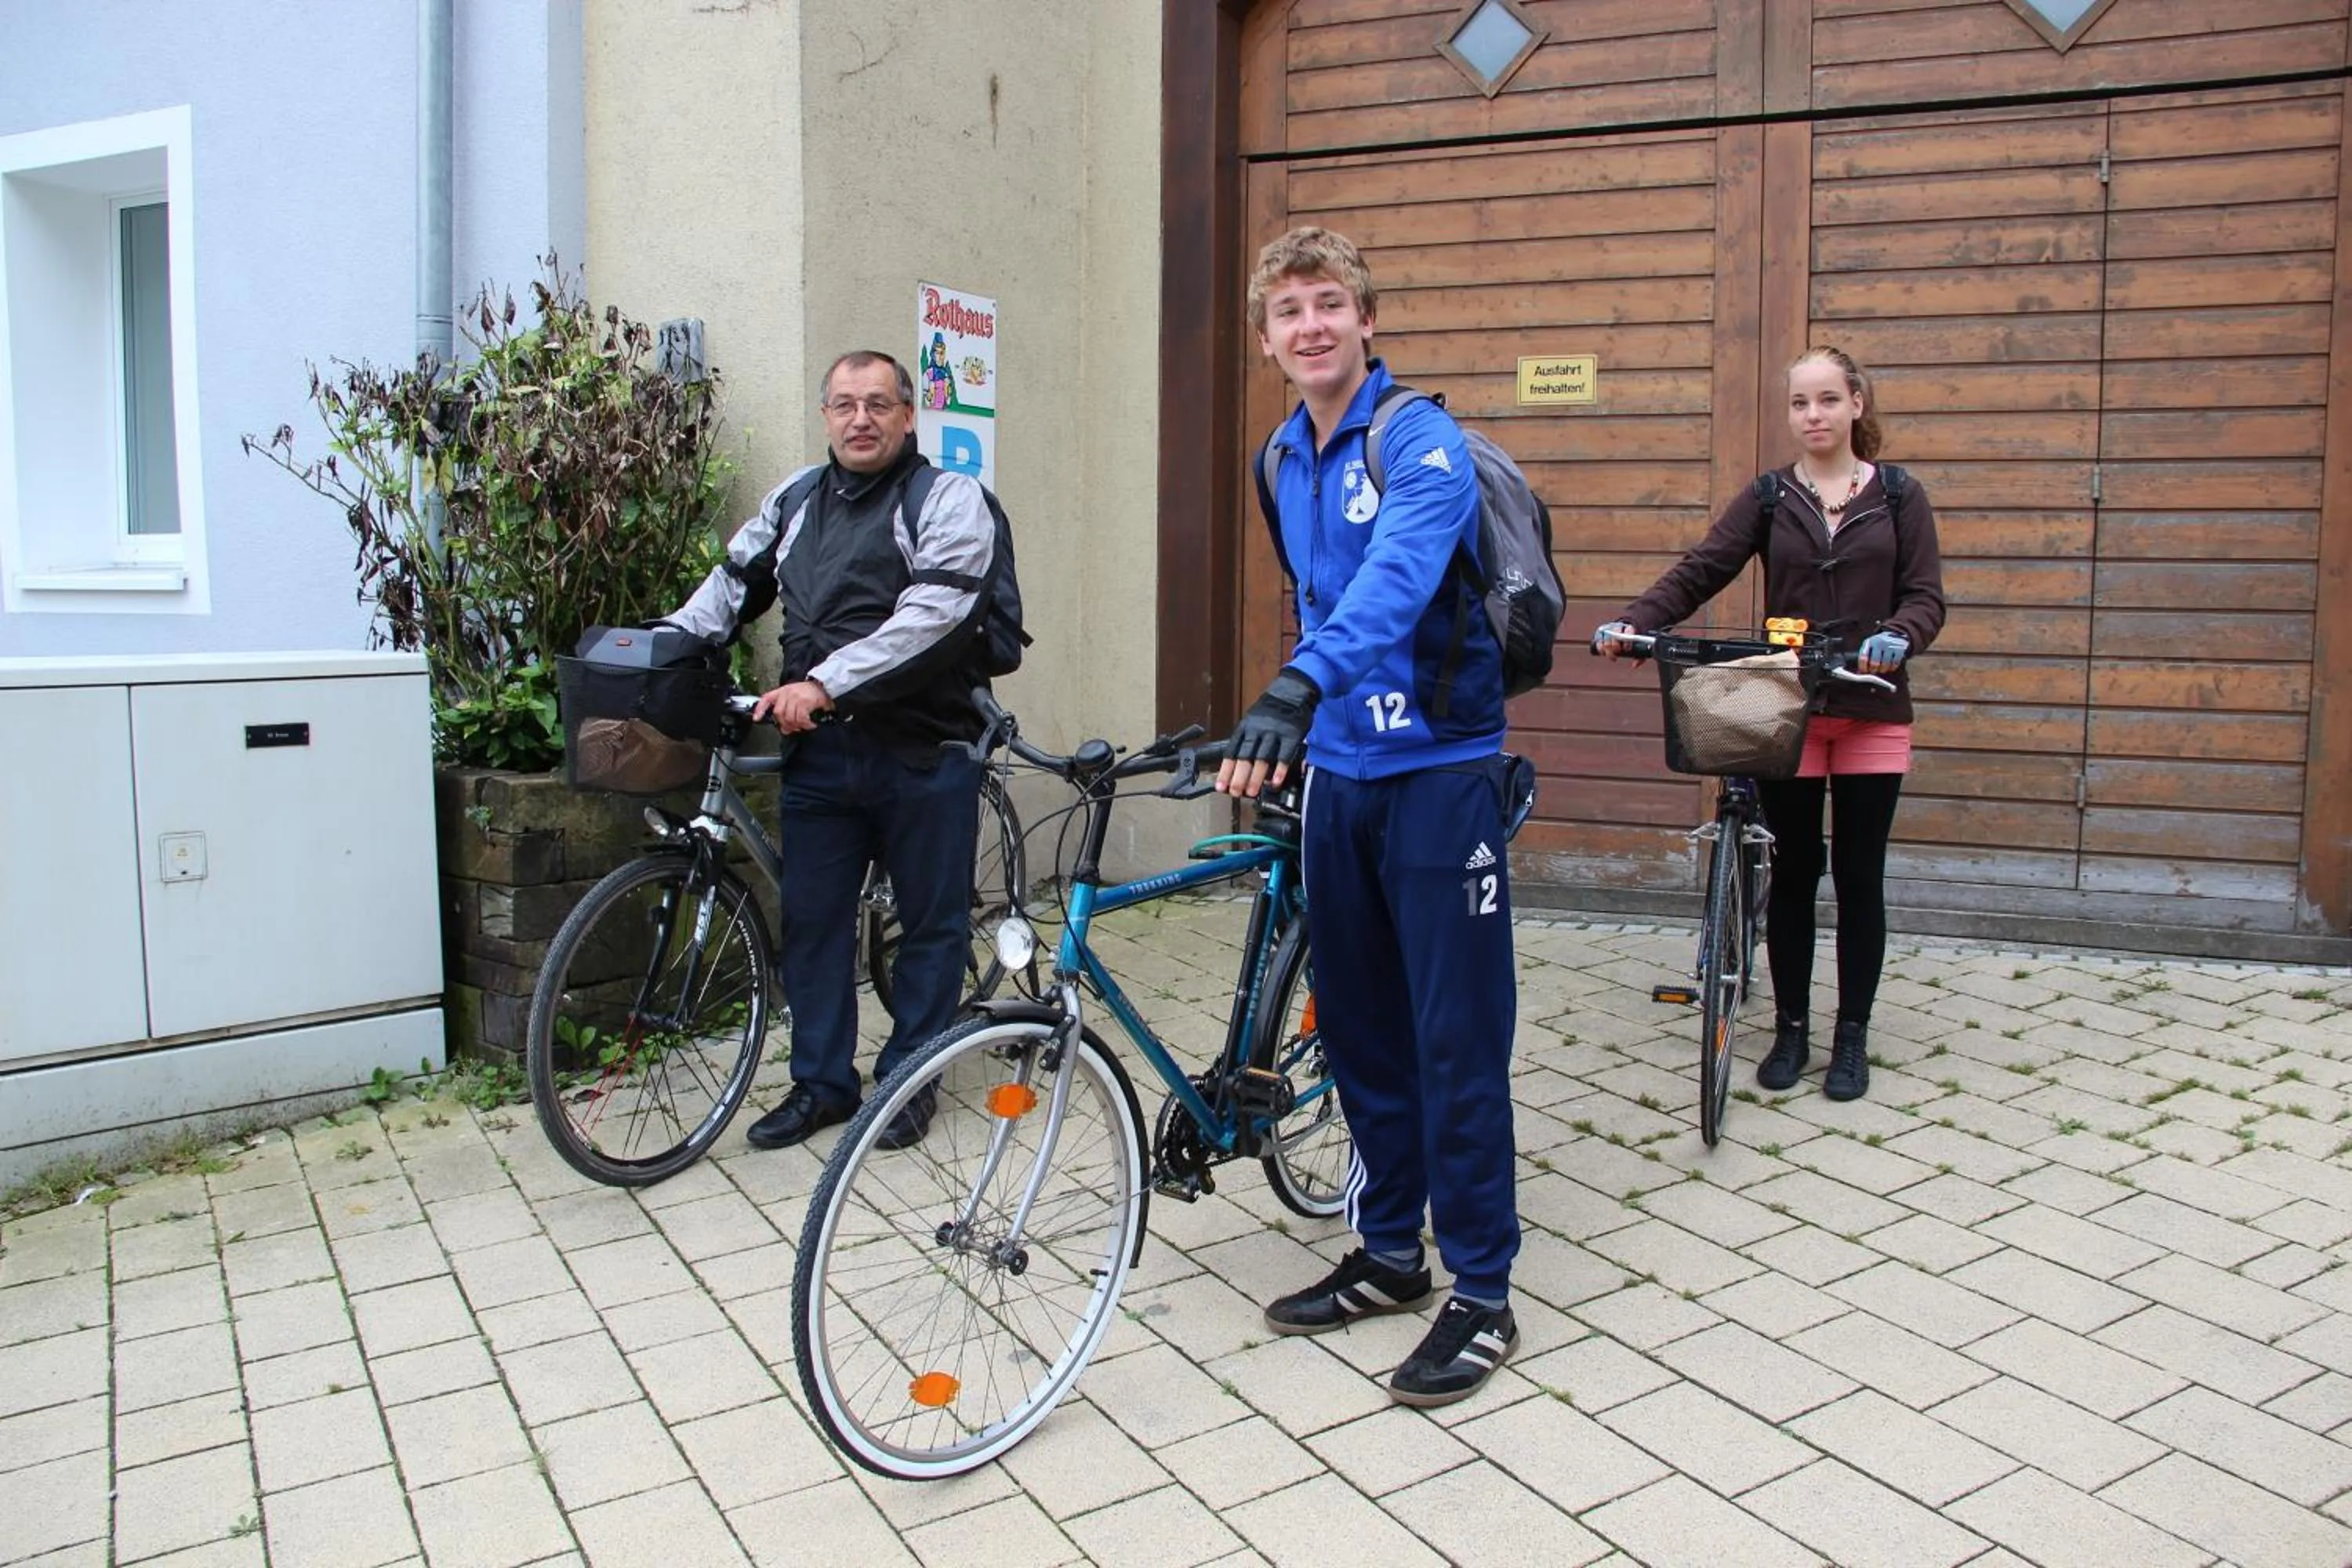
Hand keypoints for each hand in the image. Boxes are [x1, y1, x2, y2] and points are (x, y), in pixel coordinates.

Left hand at [752, 678, 832, 731]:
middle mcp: (787, 693)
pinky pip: (800, 718)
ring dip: (796, 726)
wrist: (825, 687)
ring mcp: (795, 697)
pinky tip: (810, 725)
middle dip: (784, 724)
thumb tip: (784, 727)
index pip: (766, 699)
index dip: (760, 709)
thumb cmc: (811, 693)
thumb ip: (787, 708)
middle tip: (792, 728)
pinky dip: (805, 725)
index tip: (757, 719)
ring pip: (789, 718)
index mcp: (782, 691)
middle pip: (778, 713)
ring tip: (803, 726)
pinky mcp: (804, 701)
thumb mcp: (795, 696)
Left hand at [1216, 667, 1319, 798]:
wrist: (1292, 691)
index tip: (1220, 787)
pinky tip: (1275, 782)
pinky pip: (1284, 754)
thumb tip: (1237, 766)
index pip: (1232, 752)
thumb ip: (1246, 740)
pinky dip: (1279, 769)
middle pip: (1245, 756)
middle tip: (1235, 792)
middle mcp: (1257, 730)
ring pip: (1263, 757)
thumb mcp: (1252, 720)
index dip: (1225, 771)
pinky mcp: (1291, 735)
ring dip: (1256, 777)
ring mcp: (1274, 732)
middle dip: (1238, 776)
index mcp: (1245, 728)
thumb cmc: (1270, 710)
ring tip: (1251, 792)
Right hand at [1593, 621, 1637, 657]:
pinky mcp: (1600, 634)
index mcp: (1629, 627)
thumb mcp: (1639, 648)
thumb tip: (1634, 665)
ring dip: (1609, 649)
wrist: (1621, 632)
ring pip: (1606, 639)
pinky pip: (1598, 641)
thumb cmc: (1631, 642)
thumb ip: (1639, 656)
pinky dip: (1600, 648)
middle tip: (1618, 652)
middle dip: (1616, 644)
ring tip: (1613, 657)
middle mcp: (1618, 626)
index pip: (1628, 630)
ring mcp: (1608, 629)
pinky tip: (1604, 654)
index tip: (1627, 649)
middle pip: (1615, 634)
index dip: (1627, 641)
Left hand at [1856, 630, 1908, 674]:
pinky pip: (1894, 663)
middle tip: (1874, 671)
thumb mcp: (1870, 646)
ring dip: (1883, 670)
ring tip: (1882, 669)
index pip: (1863, 658)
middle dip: (1873, 670)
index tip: (1864, 672)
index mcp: (1869, 642)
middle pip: (1874, 663)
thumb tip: (1860, 672)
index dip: (1863, 667)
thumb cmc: (1879, 643)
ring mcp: (1889, 646)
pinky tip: (1890, 667)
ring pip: (1885, 664)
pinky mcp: (1899, 649)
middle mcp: (1879, 643)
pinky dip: (1892, 667)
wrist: (1896, 633)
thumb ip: (1865, 657)